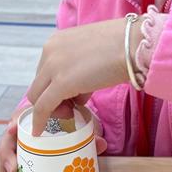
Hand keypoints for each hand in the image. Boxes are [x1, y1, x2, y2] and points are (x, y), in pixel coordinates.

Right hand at [0, 108, 107, 171]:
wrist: (66, 126)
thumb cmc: (67, 123)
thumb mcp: (78, 125)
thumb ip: (89, 134)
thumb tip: (102, 144)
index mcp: (32, 118)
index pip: (18, 118)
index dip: (13, 124)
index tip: (12, 130)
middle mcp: (20, 133)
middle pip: (7, 141)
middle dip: (7, 156)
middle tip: (13, 170)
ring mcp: (17, 148)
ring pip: (5, 159)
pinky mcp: (19, 161)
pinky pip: (9, 170)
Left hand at [26, 18, 142, 136]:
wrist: (134, 45)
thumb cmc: (123, 46)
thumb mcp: (92, 52)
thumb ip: (80, 68)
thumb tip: (78, 91)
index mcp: (56, 40)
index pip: (45, 69)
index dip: (54, 86)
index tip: (68, 97)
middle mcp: (49, 51)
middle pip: (39, 83)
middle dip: (52, 98)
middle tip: (71, 107)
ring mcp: (53, 67)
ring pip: (38, 96)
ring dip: (52, 108)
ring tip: (74, 111)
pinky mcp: (60, 84)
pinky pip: (43, 107)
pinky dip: (40, 120)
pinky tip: (39, 130)